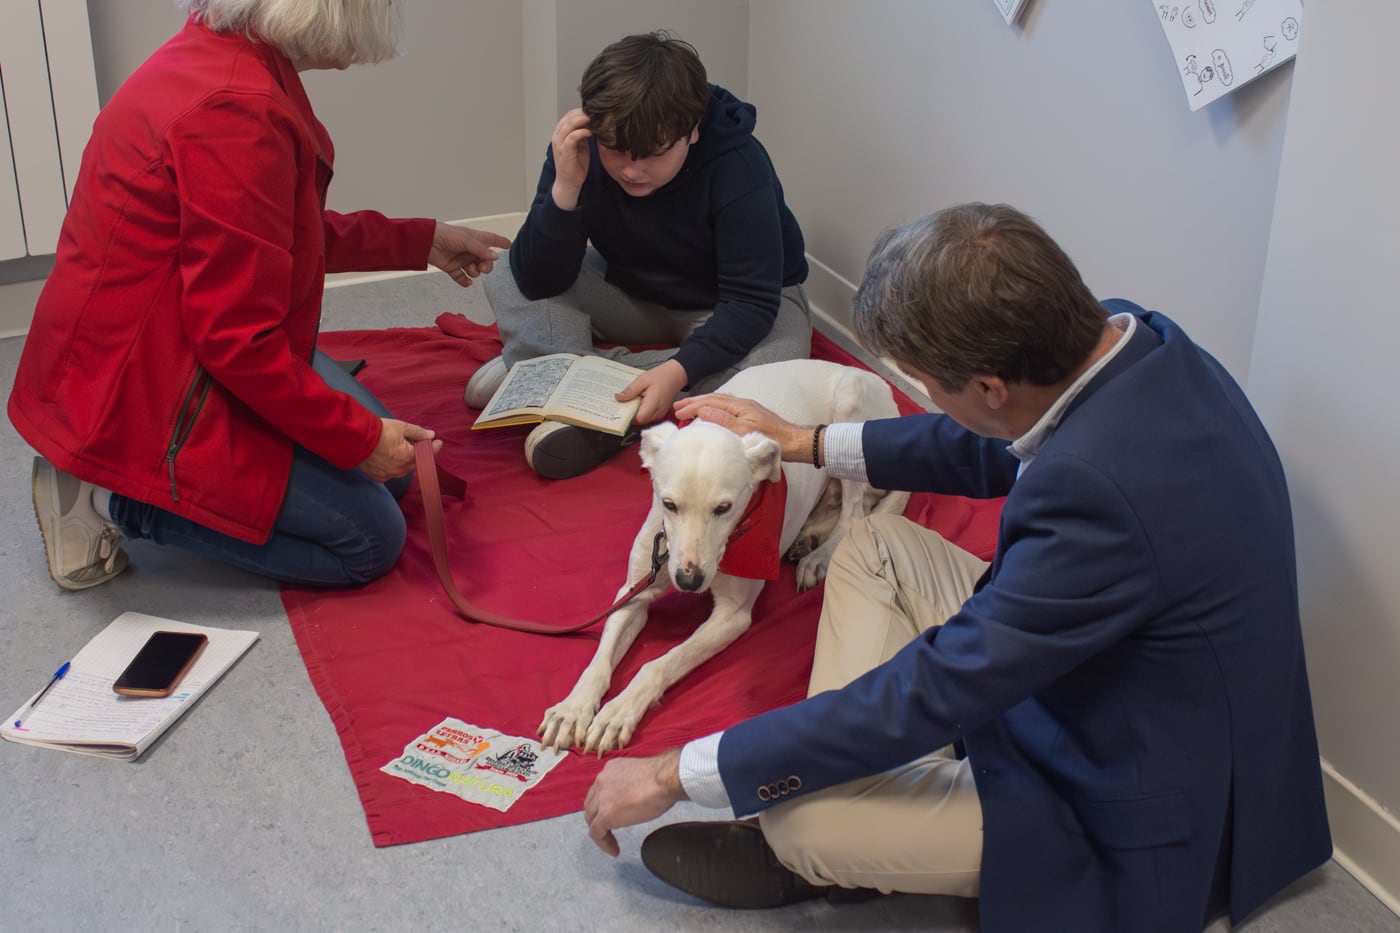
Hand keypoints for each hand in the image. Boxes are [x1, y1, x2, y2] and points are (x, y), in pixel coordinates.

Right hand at [359, 418, 441, 481]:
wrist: (355, 438)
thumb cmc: (379, 431)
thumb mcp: (402, 427)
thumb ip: (418, 433)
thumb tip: (431, 435)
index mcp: (409, 457)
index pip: (428, 454)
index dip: (434, 447)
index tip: (437, 442)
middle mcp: (400, 469)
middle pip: (415, 462)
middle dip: (418, 453)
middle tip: (416, 442)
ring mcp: (389, 474)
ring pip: (403, 469)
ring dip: (405, 460)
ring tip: (400, 448)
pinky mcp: (378, 476)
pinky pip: (390, 473)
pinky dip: (392, 466)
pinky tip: (389, 457)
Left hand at [429, 222, 511, 287]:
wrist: (425, 242)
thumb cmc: (445, 234)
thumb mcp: (466, 239)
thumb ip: (481, 249)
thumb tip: (495, 256)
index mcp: (474, 239)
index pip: (491, 240)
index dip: (500, 242)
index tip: (508, 245)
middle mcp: (469, 249)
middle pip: (485, 260)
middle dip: (486, 265)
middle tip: (482, 267)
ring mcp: (461, 259)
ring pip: (475, 270)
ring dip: (475, 272)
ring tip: (470, 269)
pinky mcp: (452, 268)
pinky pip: (462, 278)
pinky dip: (465, 281)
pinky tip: (467, 282)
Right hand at [550, 109, 593, 210]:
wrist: (569, 182)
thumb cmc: (575, 164)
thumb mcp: (582, 144)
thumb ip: (585, 132)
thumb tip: (596, 123)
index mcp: (561, 132)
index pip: (570, 114)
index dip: (582, 111)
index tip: (596, 111)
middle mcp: (557, 135)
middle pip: (569, 116)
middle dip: (584, 113)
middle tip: (598, 113)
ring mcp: (559, 143)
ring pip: (569, 124)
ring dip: (583, 120)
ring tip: (595, 120)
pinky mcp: (564, 152)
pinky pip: (572, 137)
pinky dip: (582, 132)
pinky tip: (591, 132)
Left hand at [584, 748, 687, 856]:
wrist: (665, 780)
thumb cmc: (663, 777)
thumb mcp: (642, 776)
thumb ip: (632, 785)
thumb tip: (637, 796)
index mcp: (611, 769)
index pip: (600, 790)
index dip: (603, 804)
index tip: (614, 814)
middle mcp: (602, 781)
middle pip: (591, 804)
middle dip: (597, 818)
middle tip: (608, 829)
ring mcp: (602, 797)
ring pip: (591, 818)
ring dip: (600, 831)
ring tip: (611, 841)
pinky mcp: (605, 814)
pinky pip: (596, 833)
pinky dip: (603, 843)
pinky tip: (613, 849)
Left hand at [618, 360, 688, 424]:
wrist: (676, 375)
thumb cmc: (661, 376)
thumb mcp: (642, 380)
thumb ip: (630, 391)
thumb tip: (618, 398)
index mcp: (653, 404)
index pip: (638, 419)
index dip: (627, 416)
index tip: (619, 409)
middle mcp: (658, 412)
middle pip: (640, 421)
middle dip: (630, 415)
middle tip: (622, 404)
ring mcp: (660, 414)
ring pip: (644, 420)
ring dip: (636, 413)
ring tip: (631, 402)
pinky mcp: (660, 413)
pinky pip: (648, 417)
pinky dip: (642, 412)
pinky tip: (638, 403)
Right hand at [673, 392, 807, 459]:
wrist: (794, 443)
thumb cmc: (772, 440)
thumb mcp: (745, 432)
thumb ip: (724, 421)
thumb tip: (703, 410)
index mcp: (740, 406)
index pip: (711, 403)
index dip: (693, 407)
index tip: (677, 413)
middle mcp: (743, 404)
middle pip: (714, 399)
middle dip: (694, 402)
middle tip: (677, 408)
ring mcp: (747, 409)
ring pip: (719, 402)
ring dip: (703, 404)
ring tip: (689, 409)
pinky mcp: (750, 416)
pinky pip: (726, 408)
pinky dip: (713, 409)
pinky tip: (710, 415)